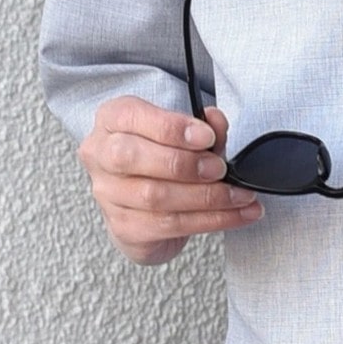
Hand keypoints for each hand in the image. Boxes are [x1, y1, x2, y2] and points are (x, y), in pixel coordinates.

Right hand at [77, 96, 263, 265]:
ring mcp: (108, 194)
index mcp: (113, 120)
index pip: (131, 116)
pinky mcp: (124, 227)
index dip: (172, 128)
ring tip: (241, 196)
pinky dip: (211, 220)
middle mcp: (101, 155)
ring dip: (207, 197)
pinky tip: (236, 215)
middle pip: (132, 157)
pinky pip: (169, 225)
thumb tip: (215, 121)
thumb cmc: (164, 159)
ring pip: (154, 196)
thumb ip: (203, 127)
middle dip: (185, 164)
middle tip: (220, 169)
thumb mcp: (185, 134)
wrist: (148, 207)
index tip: (207, 137)